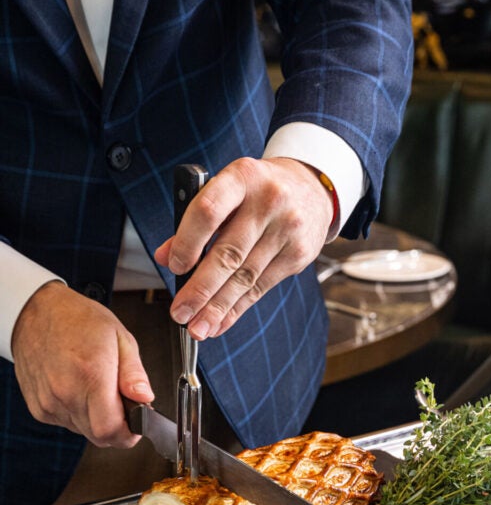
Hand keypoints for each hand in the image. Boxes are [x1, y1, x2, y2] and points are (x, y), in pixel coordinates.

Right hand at [11, 283, 153, 446]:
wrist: (37, 312)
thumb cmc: (79, 320)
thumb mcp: (120, 338)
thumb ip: (134, 373)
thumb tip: (146, 398)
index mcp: (91, 374)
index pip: (111, 430)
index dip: (129, 435)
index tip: (138, 425)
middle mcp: (66, 392)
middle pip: (98, 436)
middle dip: (117, 427)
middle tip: (122, 403)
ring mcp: (49, 402)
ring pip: (83, 431)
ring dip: (97, 419)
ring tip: (97, 388)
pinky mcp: (38, 407)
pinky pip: (67, 423)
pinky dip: (79, 413)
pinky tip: (79, 389)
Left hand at [154, 157, 334, 339]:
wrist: (310, 190)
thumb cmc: (258, 191)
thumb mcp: (227, 191)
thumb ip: (194, 220)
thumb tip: (164, 256)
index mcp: (242, 177)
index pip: (209, 211)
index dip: (188, 242)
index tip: (174, 267)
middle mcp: (269, 201)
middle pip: (229, 253)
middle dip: (201, 289)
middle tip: (181, 312)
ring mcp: (287, 229)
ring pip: (246, 277)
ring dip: (218, 307)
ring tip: (198, 326)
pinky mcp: (298, 254)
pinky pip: (261, 287)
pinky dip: (238, 308)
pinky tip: (221, 321)